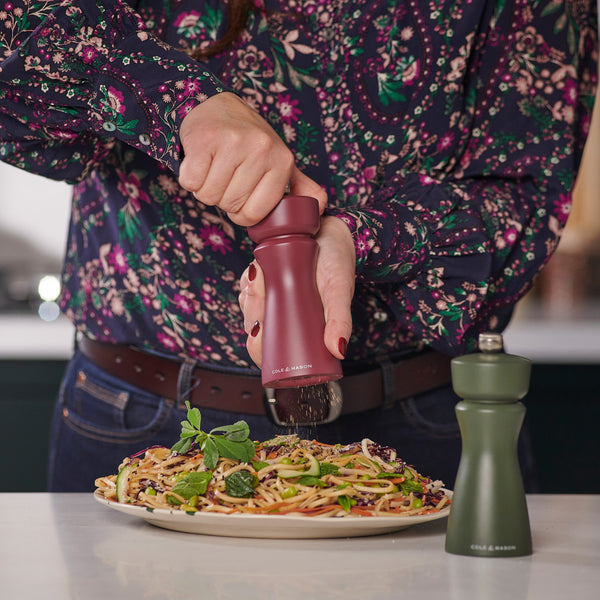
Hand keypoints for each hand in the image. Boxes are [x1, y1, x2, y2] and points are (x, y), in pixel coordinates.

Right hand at [178, 92, 326, 225]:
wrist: (217, 105)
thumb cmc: (250, 142)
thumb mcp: (280, 160)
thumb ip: (300, 186)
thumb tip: (320, 209)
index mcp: (283, 161)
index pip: (254, 213)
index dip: (240, 212)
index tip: (240, 194)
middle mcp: (262, 149)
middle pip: (230, 205)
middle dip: (222, 198)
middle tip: (226, 174)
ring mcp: (233, 142)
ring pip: (209, 196)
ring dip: (205, 187)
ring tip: (214, 167)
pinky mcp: (204, 139)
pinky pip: (191, 182)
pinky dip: (190, 178)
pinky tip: (200, 161)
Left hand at [239, 215, 355, 366]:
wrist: (330, 232)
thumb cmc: (337, 264)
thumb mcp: (339, 292)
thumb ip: (340, 321)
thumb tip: (339, 351)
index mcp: (299, 329)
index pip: (270, 352)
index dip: (259, 347)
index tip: (259, 330)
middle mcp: (282, 317)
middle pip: (254, 328)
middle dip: (253, 311)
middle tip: (260, 292)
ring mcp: (270, 299)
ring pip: (248, 306)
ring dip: (250, 294)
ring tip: (260, 275)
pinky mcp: (262, 280)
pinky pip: (247, 285)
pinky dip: (249, 279)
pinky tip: (258, 269)